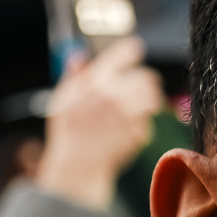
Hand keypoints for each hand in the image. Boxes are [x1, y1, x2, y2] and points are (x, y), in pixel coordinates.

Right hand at [35, 38, 163, 211]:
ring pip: (153, 98)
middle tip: (144, 85)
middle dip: (146, 81)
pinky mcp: (139, 131)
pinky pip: (150, 122)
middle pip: (146, 76)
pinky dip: (143, 124)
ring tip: (140, 107)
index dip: (132, 51)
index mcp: (95, 81)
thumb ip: (74, 77)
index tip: (135, 51)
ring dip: (150, 101)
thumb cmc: (68, 133)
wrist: (78, 166)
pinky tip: (129, 129)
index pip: (125, 53)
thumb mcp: (63, 101)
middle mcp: (114, 94)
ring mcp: (128, 114)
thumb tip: (79, 56)